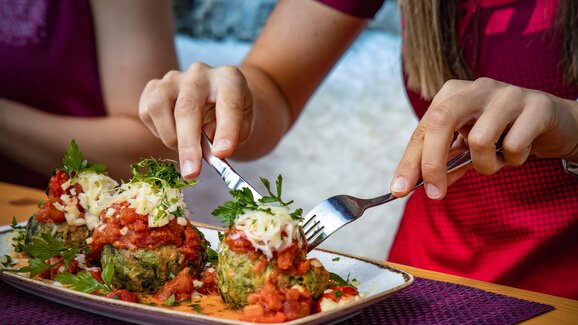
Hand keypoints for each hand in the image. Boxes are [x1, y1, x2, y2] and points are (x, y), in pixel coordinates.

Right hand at [139, 62, 253, 178]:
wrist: (217, 98)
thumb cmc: (231, 116)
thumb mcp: (243, 126)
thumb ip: (232, 135)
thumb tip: (210, 147)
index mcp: (229, 79)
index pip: (228, 103)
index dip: (226, 130)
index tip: (222, 154)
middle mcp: (200, 73)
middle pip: (187, 107)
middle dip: (188, 144)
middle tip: (191, 172)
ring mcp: (174, 77)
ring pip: (159, 106)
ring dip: (169, 137)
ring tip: (185, 151)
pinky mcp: (154, 86)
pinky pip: (146, 111)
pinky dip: (157, 131)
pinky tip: (173, 135)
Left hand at [390, 77, 577, 198]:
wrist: (553, 123)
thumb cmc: (503, 134)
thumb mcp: (467, 148)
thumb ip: (445, 163)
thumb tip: (416, 186)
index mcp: (453, 94)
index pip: (423, 129)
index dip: (409, 161)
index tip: (398, 190)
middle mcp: (476, 88)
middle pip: (441, 122)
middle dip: (432, 163)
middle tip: (435, 194)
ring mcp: (507, 94)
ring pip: (479, 139)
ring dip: (485, 165)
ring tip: (496, 162)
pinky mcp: (536, 105)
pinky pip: (514, 145)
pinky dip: (514, 160)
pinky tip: (519, 152)